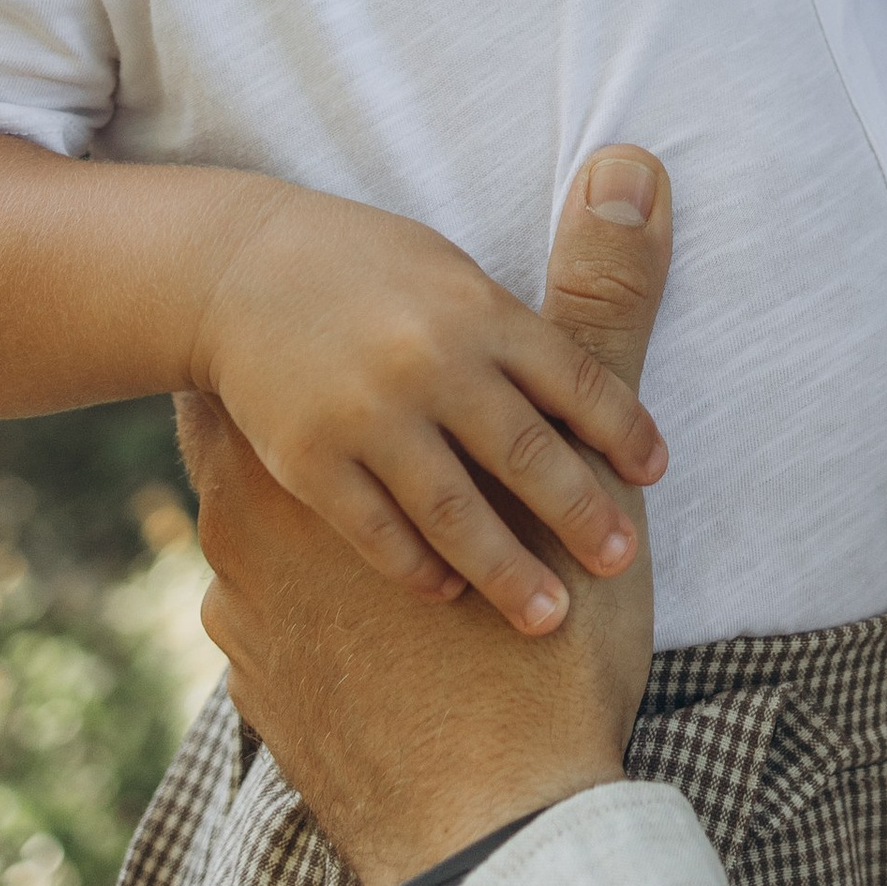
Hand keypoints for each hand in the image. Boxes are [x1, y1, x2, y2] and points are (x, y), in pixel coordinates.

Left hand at [188, 145, 672, 885]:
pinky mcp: (259, 690)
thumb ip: (601, 314)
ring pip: (235, 536)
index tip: (258, 311)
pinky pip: (249, 624)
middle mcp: (266, 525)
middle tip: (257, 370)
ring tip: (281, 486)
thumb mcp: (582, 467)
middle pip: (226, 439)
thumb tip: (632, 169)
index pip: (255, 366)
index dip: (257, 337)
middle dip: (247, 410)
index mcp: (341, 450)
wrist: (491, 838)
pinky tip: (303, 595)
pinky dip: (278, 601)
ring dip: (260, 512)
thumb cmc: (548, 654)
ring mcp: (250, 617)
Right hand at [189, 173, 667, 635]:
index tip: (652, 473)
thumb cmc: (364, 268)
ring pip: (454, 509)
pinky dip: (418, 566)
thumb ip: (518, 327)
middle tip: (621, 562)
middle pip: (527, 452)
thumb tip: (605, 347)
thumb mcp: (451, 271)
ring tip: (549, 617)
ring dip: (508, 568)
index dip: (621, 429)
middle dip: (582, 513)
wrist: (234, 268)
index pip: (573, 378)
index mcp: (477, 308)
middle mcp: (431, 362)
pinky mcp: (308, 461)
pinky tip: (450, 591)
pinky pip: (376, 531)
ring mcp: (367, 415)